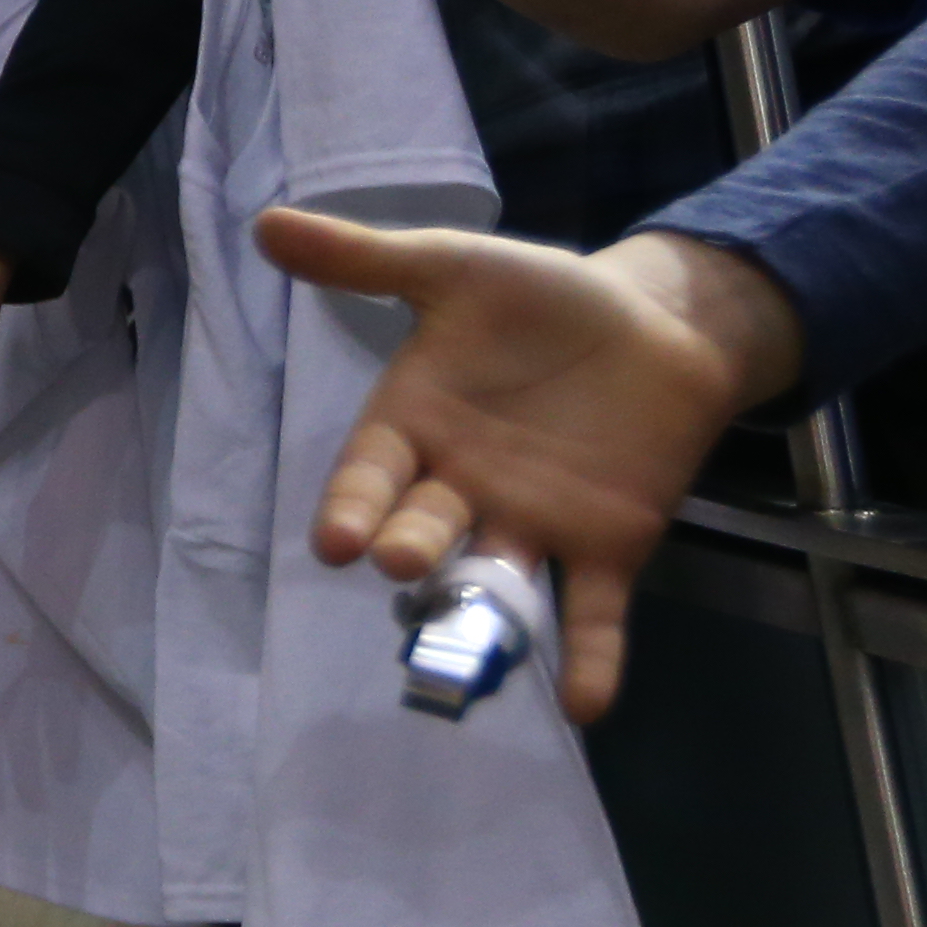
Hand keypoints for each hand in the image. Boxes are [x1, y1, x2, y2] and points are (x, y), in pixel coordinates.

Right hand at [263, 212, 793, 721]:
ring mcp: (532, 524)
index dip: (352, 505)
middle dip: (408, 548)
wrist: (658, 324)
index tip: (335, 538)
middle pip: (424, 531)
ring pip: (493, 578)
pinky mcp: (605, 546)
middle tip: (393, 560)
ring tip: (467, 650)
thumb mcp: (458, 269)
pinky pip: (590, 610)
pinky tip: (581, 701)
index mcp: (416, 429)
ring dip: (479, 613)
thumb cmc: (546, 300)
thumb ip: (369, 261)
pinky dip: (587, 657)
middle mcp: (461, 489)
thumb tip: (269, 225)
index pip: (372, 474)